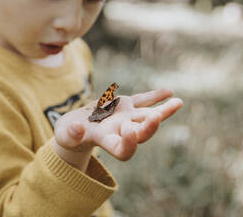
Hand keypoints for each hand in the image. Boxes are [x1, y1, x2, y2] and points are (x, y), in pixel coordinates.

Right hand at [52, 88, 182, 168]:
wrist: (76, 128)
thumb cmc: (68, 135)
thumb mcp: (64, 135)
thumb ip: (70, 134)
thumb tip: (77, 128)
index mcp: (106, 142)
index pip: (123, 150)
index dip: (129, 144)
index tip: (129, 132)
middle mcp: (120, 132)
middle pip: (141, 133)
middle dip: (150, 127)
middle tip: (157, 118)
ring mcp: (125, 118)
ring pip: (148, 115)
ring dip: (163, 110)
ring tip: (178, 102)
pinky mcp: (125, 106)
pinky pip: (143, 101)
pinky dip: (155, 96)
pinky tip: (169, 91)